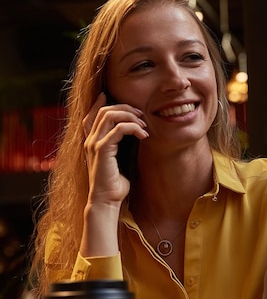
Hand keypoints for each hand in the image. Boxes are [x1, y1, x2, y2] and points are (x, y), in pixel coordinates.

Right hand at [82, 92, 147, 206]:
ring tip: (144, 125)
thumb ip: (120, 146)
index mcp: (92, 141)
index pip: (92, 115)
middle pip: (104, 110)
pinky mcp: (102, 150)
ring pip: (110, 115)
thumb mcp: (118, 160)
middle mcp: (90, 140)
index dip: (101, 103)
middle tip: (141, 115)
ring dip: (130, 115)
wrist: (106, 201)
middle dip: (125, 108)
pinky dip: (133, 128)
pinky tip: (143, 135)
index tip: (114, 97)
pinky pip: (119, 129)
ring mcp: (94, 144)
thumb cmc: (114, 184)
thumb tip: (135, 134)